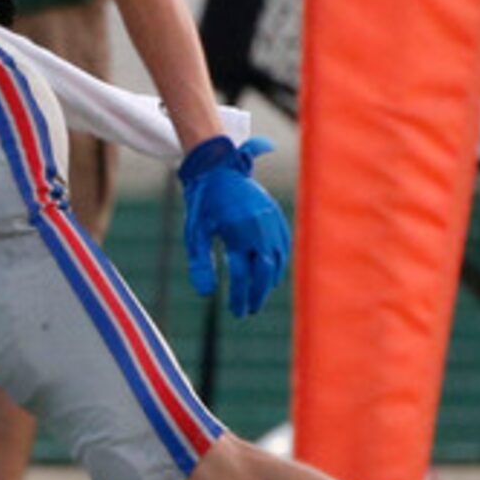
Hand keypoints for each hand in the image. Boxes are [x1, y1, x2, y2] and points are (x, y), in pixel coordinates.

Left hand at [179, 135, 288, 318]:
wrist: (218, 168)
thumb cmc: (203, 203)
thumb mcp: (195, 232)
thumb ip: (200, 262)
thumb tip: (204, 294)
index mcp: (236, 231)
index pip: (241, 274)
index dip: (240, 296)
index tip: (237, 311)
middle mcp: (258, 227)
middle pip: (264, 271)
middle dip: (257, 294)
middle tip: (249, 310)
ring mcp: (270, 221)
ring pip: (277, 260)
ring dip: (269, 281)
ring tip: (258, 296)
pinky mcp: (276, 215)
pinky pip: (284, 245)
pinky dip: (279, 263)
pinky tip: (271, 275)